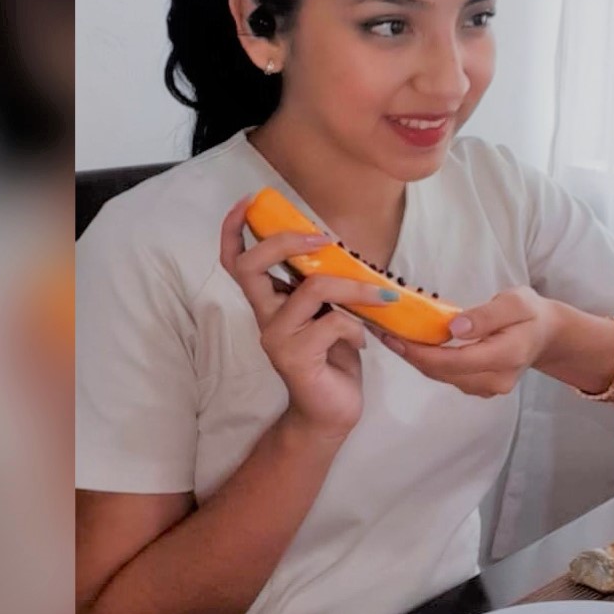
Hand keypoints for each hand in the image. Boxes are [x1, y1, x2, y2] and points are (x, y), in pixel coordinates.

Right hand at [219, 198, 388, 437]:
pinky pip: (333, 324)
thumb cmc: (331, 359)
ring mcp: (277, 339)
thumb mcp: (327, 314)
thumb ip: (323, 286)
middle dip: (286, 241)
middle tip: (324, 238)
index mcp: (269, 303)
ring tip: (379, 298)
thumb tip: (339, 248)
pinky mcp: (297, 359)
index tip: (250, 201)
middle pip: (251, 266)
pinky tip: (362, 341)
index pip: (235, 261)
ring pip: (311, 289)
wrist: (331, 413)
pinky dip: (356, 327)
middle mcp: (265, 318)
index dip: (234, 229)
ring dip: (352, 287)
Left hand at [382, 285, 559, 398]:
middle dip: (410, 354)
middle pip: (443, 372)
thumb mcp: (515, 302)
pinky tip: (412, 345)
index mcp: (506, 356)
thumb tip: (454, 328)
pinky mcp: (480, 387)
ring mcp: (488, 388)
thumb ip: (486, 315)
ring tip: (391, 336)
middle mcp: (496, 380)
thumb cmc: (530, 314)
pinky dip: (427, 361)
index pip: (454, 361)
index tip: (395, 337)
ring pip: (442, 376)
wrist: (545, 334)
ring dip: (415, 358)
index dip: (421, 352)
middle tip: (382, 332)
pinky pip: (448, 376)